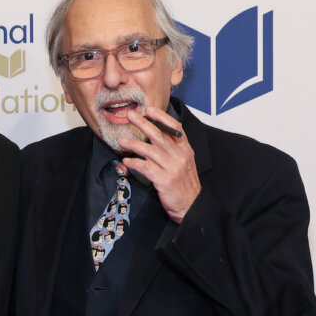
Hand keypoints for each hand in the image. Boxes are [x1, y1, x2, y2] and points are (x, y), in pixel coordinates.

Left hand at [119, 108, 201, 223]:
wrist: (192, 206)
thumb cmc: (184, 185)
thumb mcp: (184, 163)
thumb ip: (173, 150)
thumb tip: (155, 137)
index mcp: (185, 150)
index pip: (175, 128)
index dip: (162, 117)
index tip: (149, 109)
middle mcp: (180, 156)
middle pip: (159, 135)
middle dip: (143, 123)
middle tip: (130, 116)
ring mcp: (172, 168)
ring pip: (150, 150)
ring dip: (134, 144)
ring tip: (122, 141)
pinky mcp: (164, 181)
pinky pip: (146, 168)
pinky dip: (134, 163)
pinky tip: (126, 162)